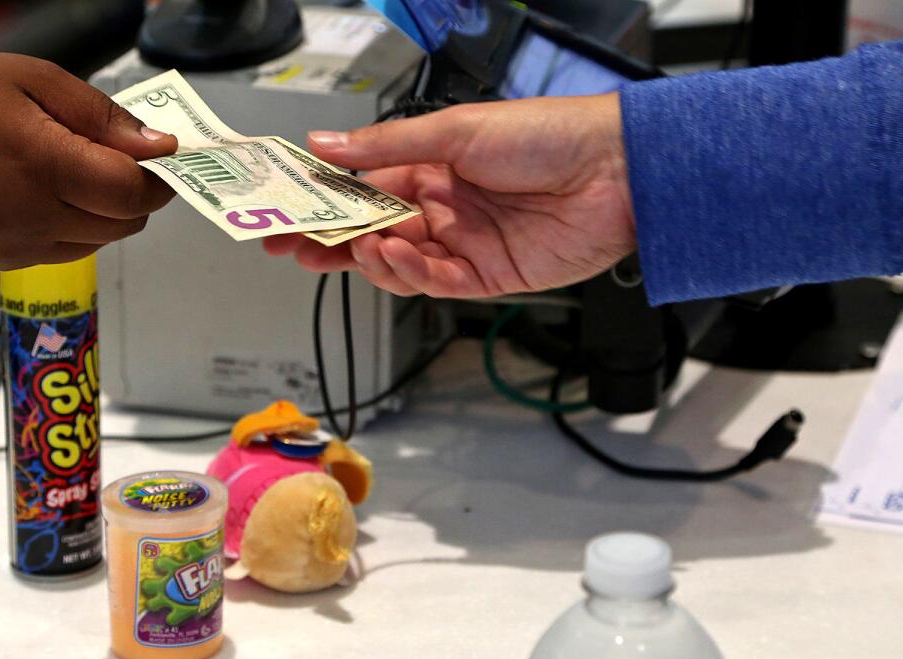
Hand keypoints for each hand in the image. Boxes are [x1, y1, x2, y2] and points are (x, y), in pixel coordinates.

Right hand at [0, 54, 176, 268]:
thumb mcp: (31, 79)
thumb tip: (155, 146)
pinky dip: (76, 226)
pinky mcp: (6, 260)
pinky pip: (68, 250)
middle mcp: (34, 215)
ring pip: (102, 240)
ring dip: (108, 212)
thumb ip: (100, 115)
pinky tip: (46, 191)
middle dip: (137, 193)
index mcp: (43, 165)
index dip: (159, 178)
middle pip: (126, 223)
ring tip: (75, 169)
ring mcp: (19, 245)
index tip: (162, 157)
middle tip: (122, 157)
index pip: (132, 192)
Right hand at [262, 95, 633, 296]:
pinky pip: (436, 284)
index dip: (323, 201)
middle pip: (372, 232)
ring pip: (399, 264)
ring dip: (372, 258)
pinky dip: (413, 274)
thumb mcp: (455, 130)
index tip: (284, 208)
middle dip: (332, 241)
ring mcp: (463, 245)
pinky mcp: (488, 277)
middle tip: (291, 245)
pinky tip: (401, 257)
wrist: (617, 172)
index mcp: (431, 168)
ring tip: (361, 247)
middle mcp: (443, 208)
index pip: (362, 189)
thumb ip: (386, 147)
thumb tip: (325, 144)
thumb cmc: (547, 135)